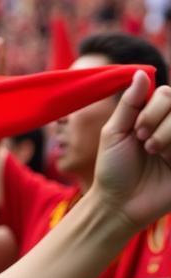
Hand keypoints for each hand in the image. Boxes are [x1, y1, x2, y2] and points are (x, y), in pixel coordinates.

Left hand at [92, 72, 170, 228]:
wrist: (119, 204)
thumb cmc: (113, 169)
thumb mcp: (114, 133)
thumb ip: (129, 103)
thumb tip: (141, 72)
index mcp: (151, 118)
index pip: (166, 94)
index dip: (153, 108)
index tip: (136, 130)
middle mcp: (170, 128)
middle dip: (159, 119)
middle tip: (144, 141)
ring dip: (168, 134)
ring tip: (153, 152)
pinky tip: (168, 160)